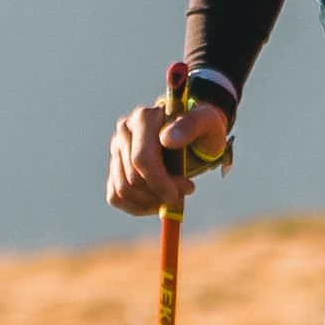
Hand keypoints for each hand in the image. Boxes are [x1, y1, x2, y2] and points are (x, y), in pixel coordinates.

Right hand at [108, 90, 231, 216]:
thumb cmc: (204, 129)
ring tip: (172, 198)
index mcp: (144, 118)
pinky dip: (137, 207)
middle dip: (158, 195)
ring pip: (122, 190)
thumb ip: (192, 125)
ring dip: (149, 203)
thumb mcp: (208, 123)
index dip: (160, 184)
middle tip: (182, 196)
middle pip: (132, 179)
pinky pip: (115, 197)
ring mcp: (117, 149)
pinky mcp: (115, 165)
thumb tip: (167, 140)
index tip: (182, 194)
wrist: (194, 135)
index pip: (142, 159)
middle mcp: (125, 131)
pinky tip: (157, 202)